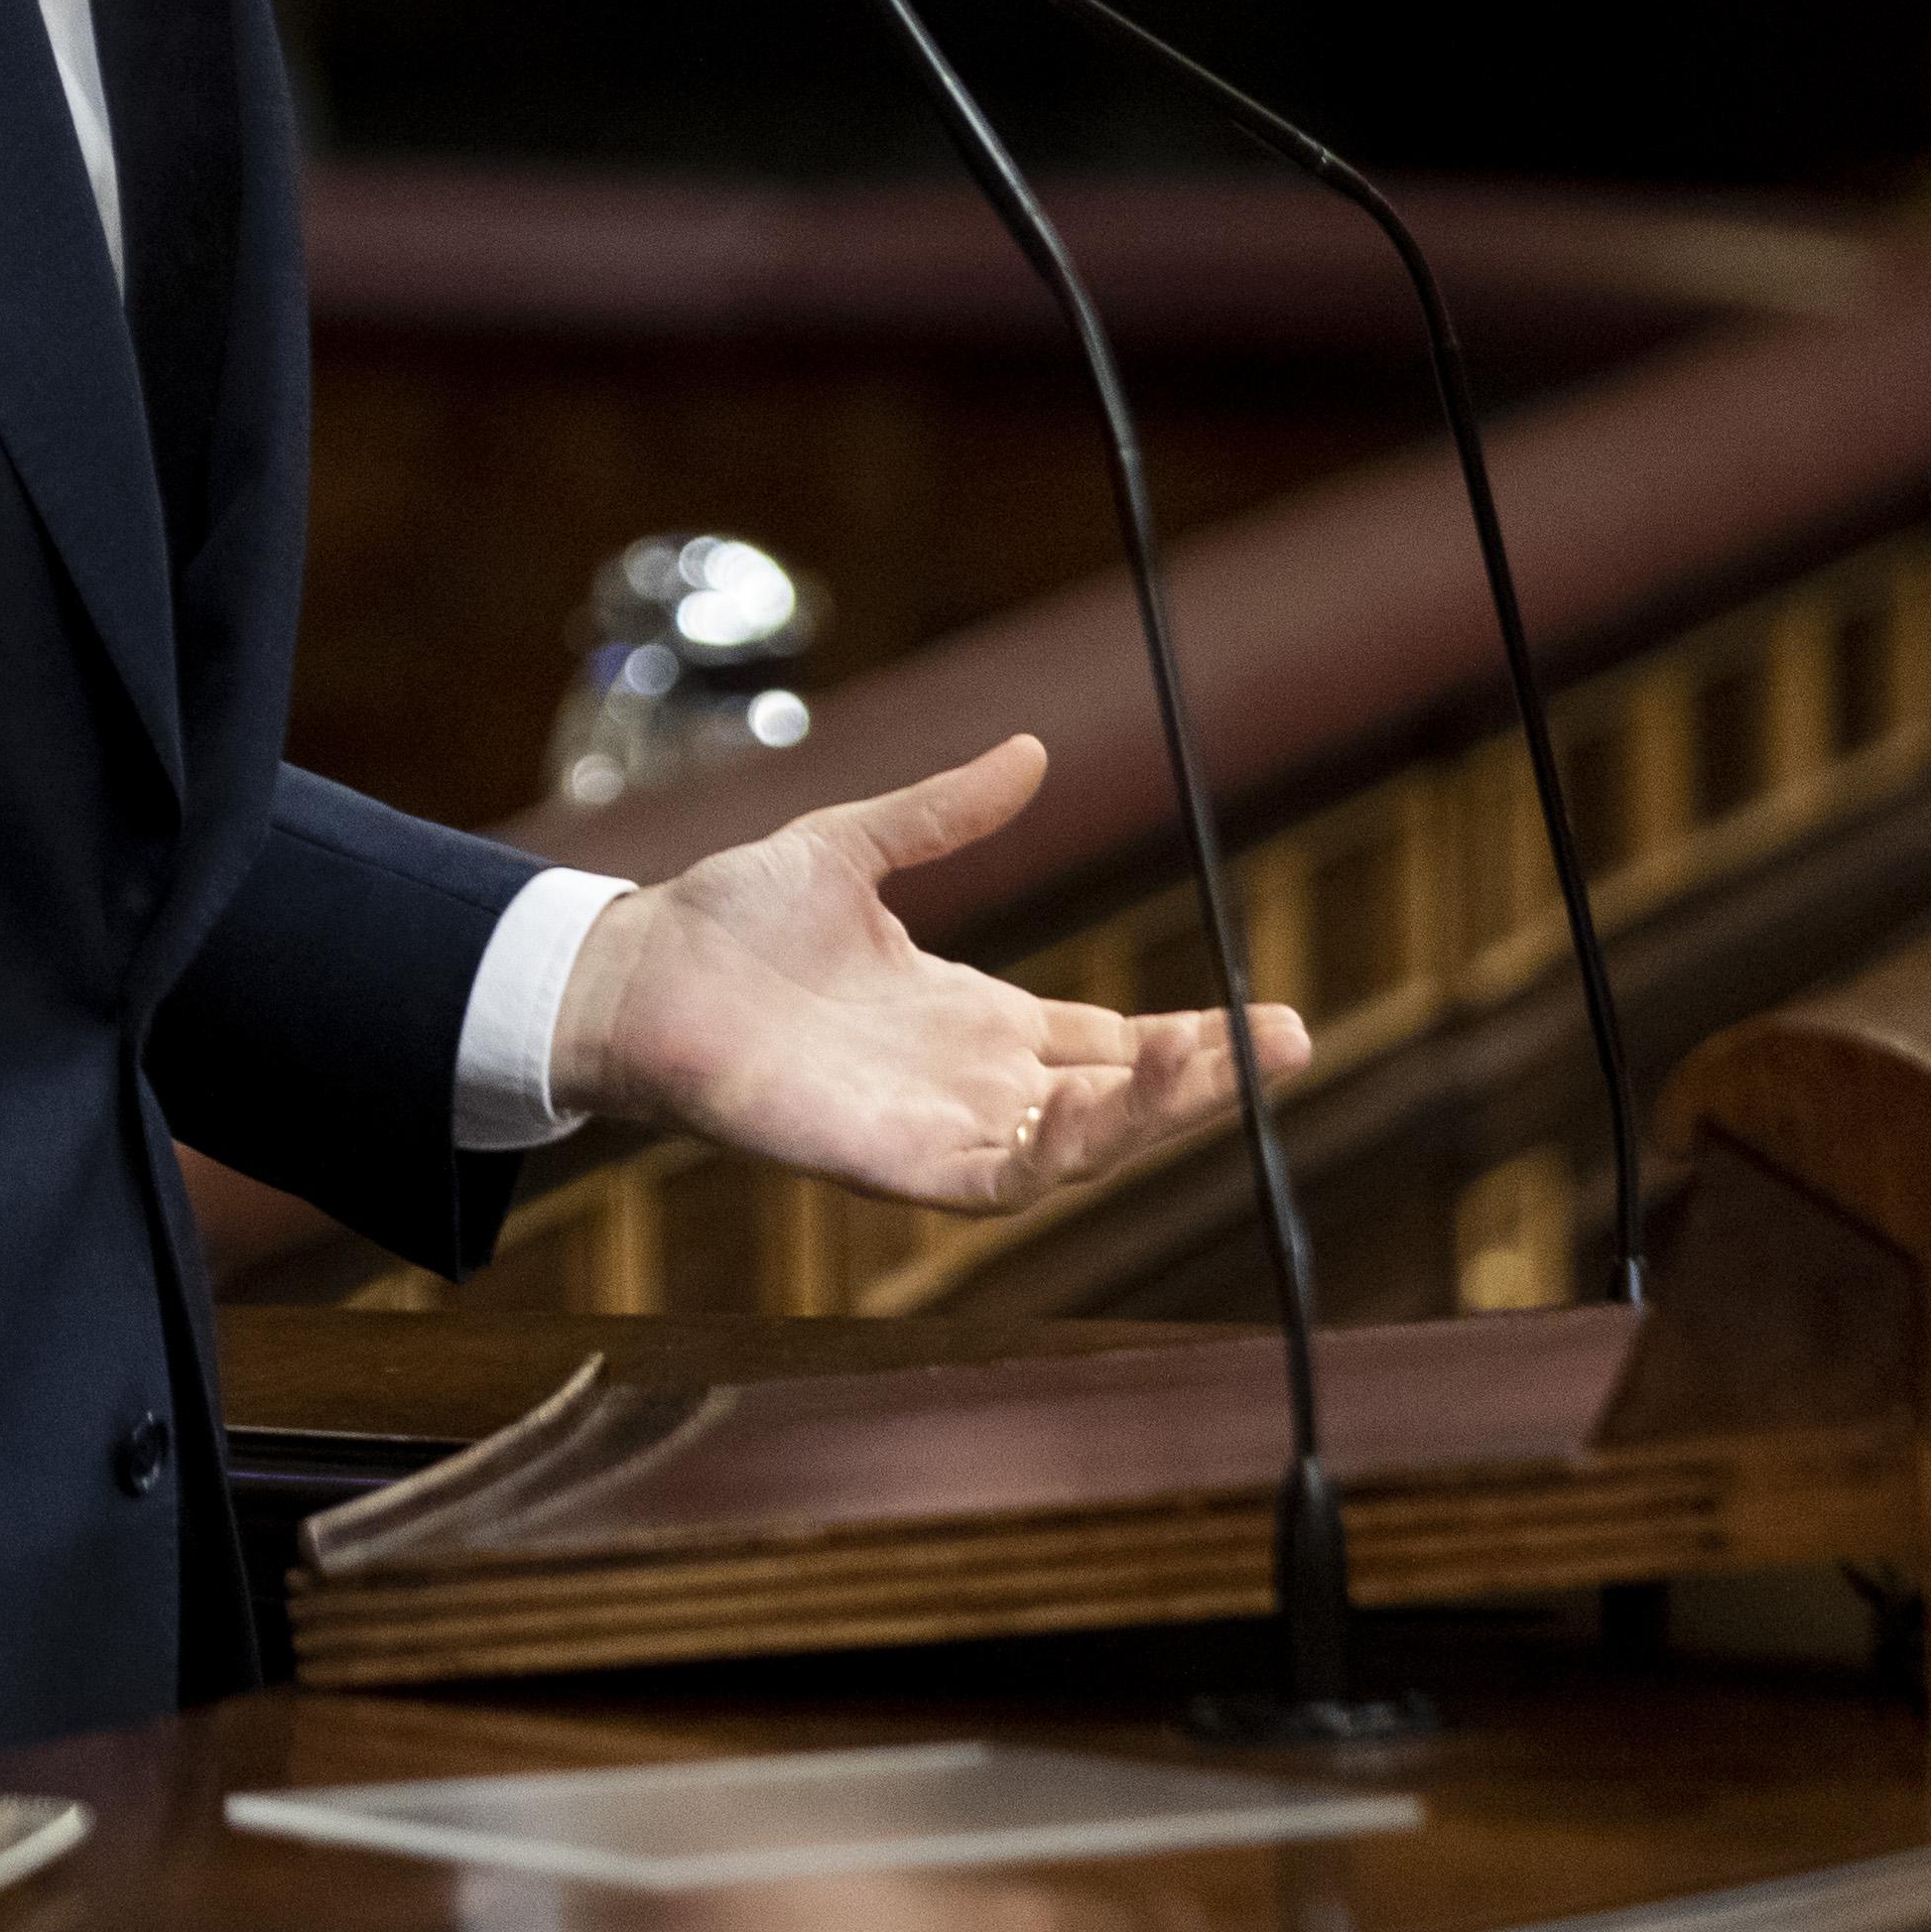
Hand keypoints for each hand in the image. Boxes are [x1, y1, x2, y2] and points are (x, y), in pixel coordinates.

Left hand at [545, 735, 1305, 1214]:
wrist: (633, 969)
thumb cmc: (727, 921)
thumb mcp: (855, 846)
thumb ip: (945, 811)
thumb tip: (1032, 752)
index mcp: (972, 1017)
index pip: (1108, 1037)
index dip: (1188, 1034)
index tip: (1270, 1016)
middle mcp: (968, 1081)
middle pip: (1118, 1096)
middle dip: (1208, 1079)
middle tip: (1296, 1042)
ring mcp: (936, 1127)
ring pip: (1079, 1146)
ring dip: (1155, 1112)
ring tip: (1225, 1062)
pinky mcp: (892, 1164)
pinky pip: (999, 1179)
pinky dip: (1058, 1150)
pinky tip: (1100, 1107)